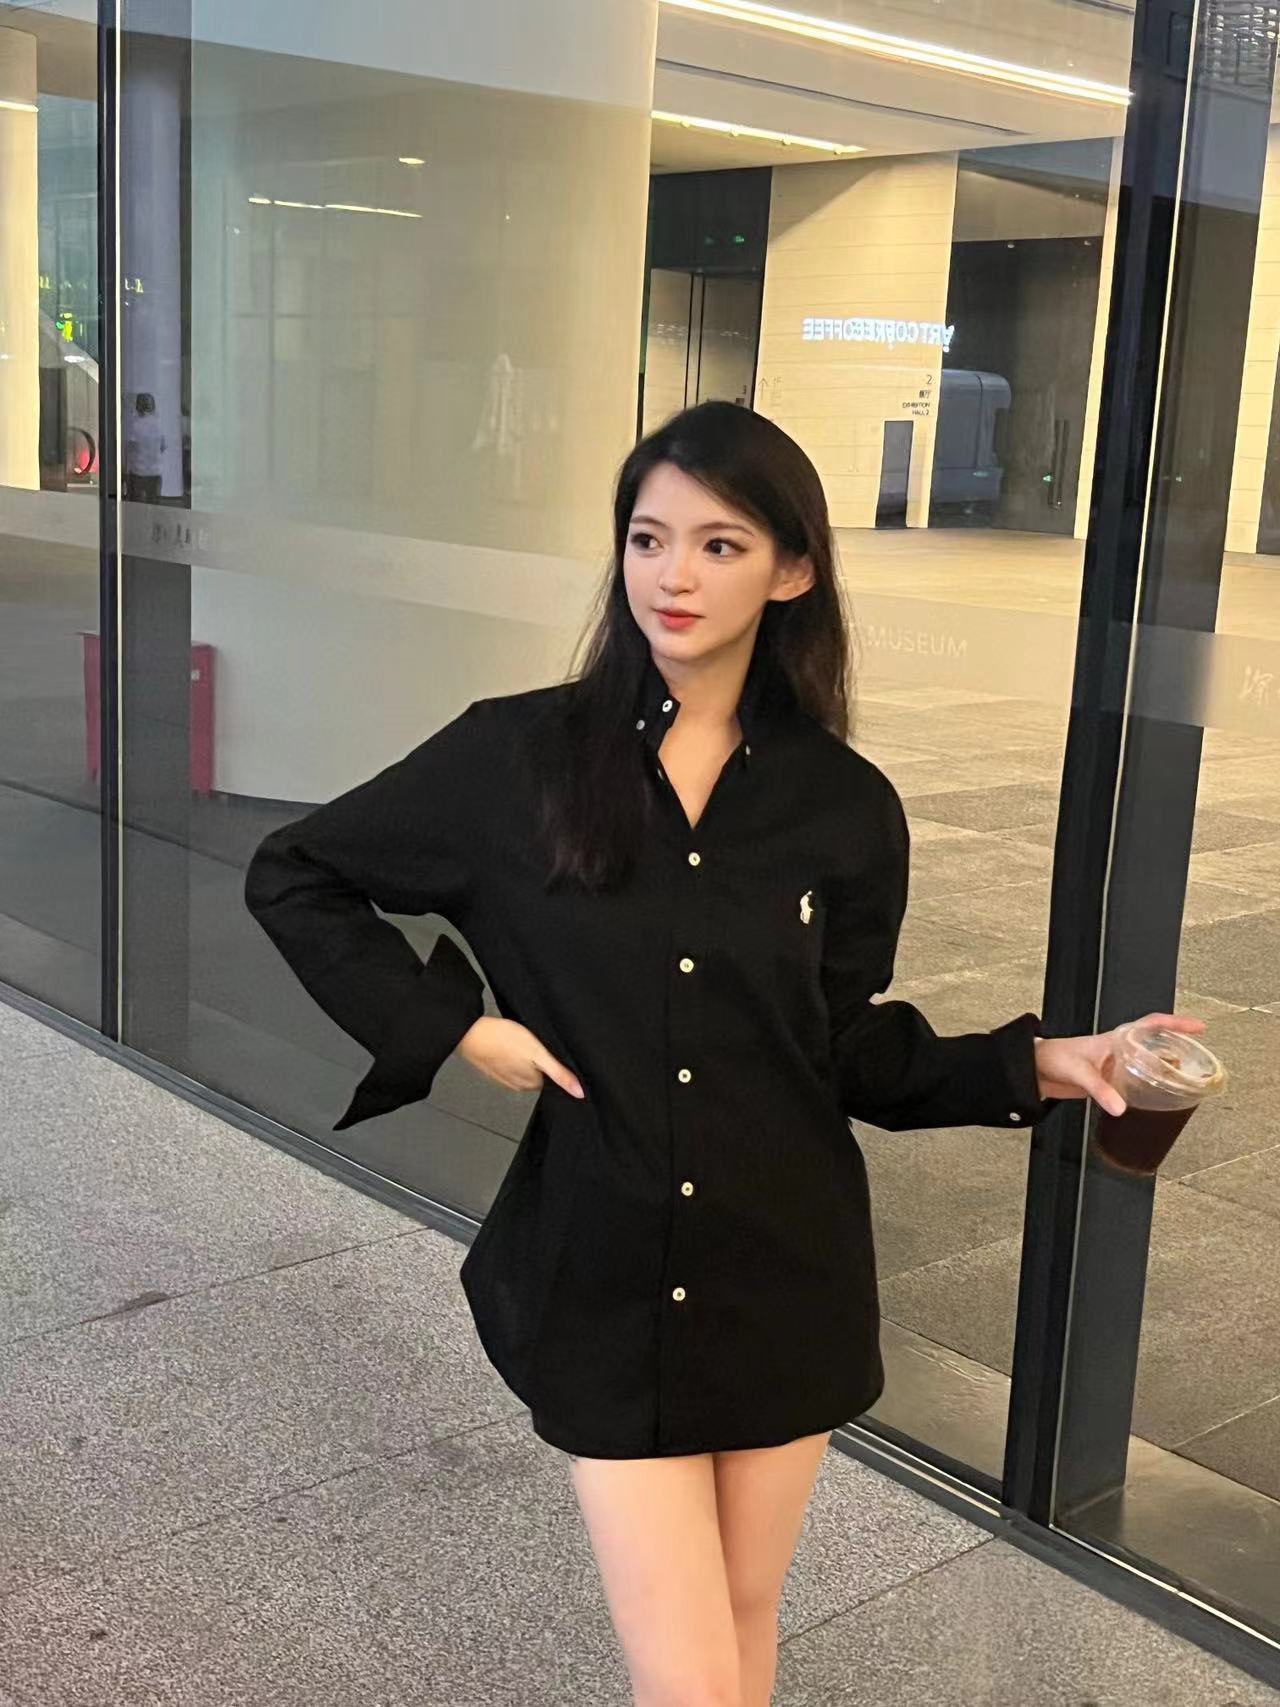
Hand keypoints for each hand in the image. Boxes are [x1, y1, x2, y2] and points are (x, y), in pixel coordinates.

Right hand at [457, 1015, 584, 1098]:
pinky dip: (508, 1055)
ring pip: (521, 1068)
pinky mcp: (492, 1068)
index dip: (551, 1063)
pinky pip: (506, 1063)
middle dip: (537, 1061)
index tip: (547, 1052)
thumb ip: (559, 1074)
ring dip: (522, 1058)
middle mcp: (516, 1085)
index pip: (550, 1078)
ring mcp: (502, 1077)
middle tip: (532, 1045)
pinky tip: (506, 1044)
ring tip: (518, 1043)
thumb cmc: (502, 1039)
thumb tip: (579, 1093)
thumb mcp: (539, 1053)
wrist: (469, 1032)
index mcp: (530, 1084)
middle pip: (537, 1074)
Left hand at [1033, 1011, 1205, 1117]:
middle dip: (1179, 1048)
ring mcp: (1116, 1065)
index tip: (1197, 1027)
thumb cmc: (1055, 1058)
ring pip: (1149, 1063)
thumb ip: (1100, 1090)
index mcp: (1115, 1039)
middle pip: (1156, 1044)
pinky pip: (1138, 1081)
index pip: (1151, 1024)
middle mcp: (1119, 1050)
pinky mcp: (1111, 1081)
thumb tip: (1120, 1108)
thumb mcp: (1080, 1072)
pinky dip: (1151, 1087)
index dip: (1176, 1024)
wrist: (1036, 1070)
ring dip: (1167, 1068)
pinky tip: (1158, 1097)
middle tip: (1200, 1058)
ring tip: (1186, 1078)